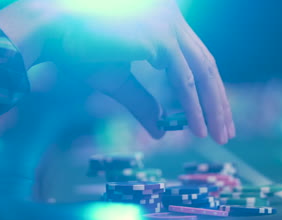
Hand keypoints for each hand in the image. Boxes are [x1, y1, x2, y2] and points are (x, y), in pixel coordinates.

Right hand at [0, 0, 234, 143]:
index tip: (216, 118)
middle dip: (218, 102)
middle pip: (207, 66)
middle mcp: (172, 21)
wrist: (55, 35)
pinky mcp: (159, 39)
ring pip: (201, 73)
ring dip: (212, 108)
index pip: (197, 60)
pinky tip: (197, 128)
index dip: (209, 91)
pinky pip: (183, 80)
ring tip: (217, 136)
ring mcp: (167, 27)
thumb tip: (161, 131)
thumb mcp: (119, 83)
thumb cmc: (82, 54)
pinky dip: (193, 106)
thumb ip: (143, 103)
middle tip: (226, 132)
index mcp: (165, 26)